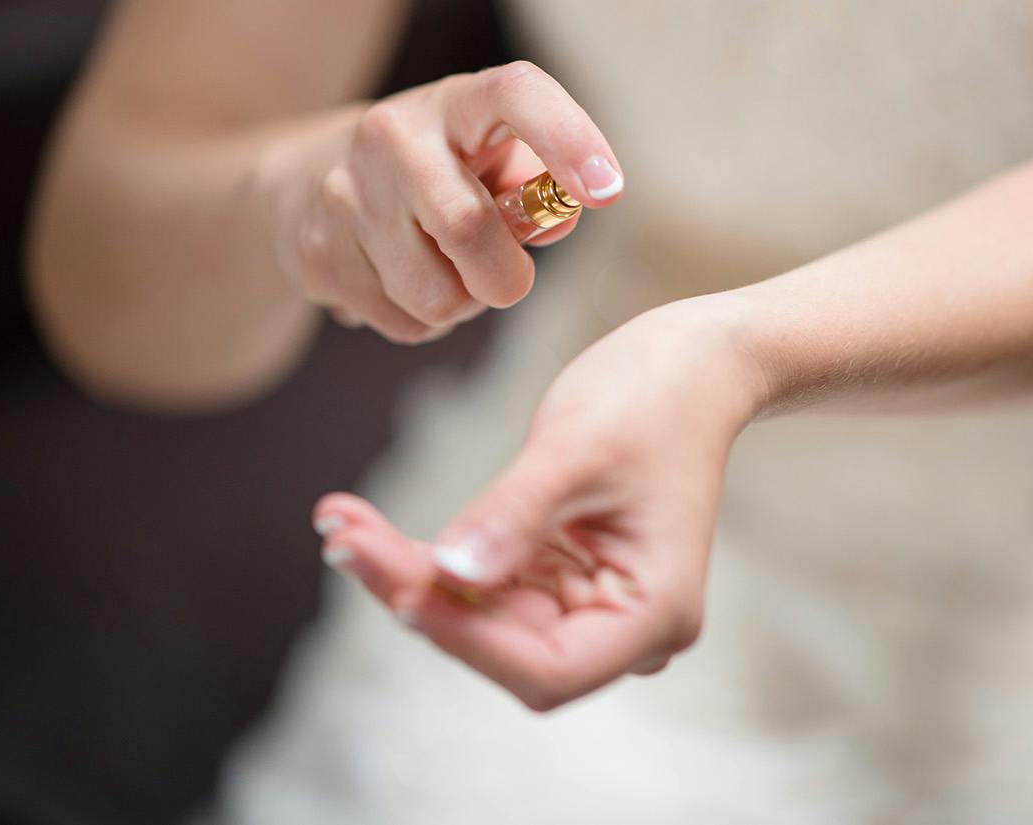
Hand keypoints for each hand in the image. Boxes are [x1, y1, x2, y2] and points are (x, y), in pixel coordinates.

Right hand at [258, 61, 623, 343]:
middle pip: (470, 230)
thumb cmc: (438, 172)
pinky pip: (405, 325)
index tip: (608, 191)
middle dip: (508, 277)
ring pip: (437, 298)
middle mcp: (392, 138)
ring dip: (462, 304)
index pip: (515, 94)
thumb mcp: (491, 157)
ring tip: (445, 270)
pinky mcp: (318, 258)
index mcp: (454, 104)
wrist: (302, 181)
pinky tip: (404, 281)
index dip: (569, 140)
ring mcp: (346, 197)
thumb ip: (541, 187)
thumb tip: (560, 218)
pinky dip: (424, 320)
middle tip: (508, 275)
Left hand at [312, 296, 766, 709]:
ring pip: (481, 615)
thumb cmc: (654, 396)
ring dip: (407, 571)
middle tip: (341, 539)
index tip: (400, 595)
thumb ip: (514, 516)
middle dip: (418, 593)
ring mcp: (592, 604)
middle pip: (502, 644)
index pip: (547, 668)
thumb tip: (450, 575)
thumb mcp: (577, 449)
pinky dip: (428, 553)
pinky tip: (363, 524)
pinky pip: (484, 581)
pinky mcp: (562, 577)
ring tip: (340, 523)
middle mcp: (626, 627)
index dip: (469, 641)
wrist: (692, 364)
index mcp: (654, 615)